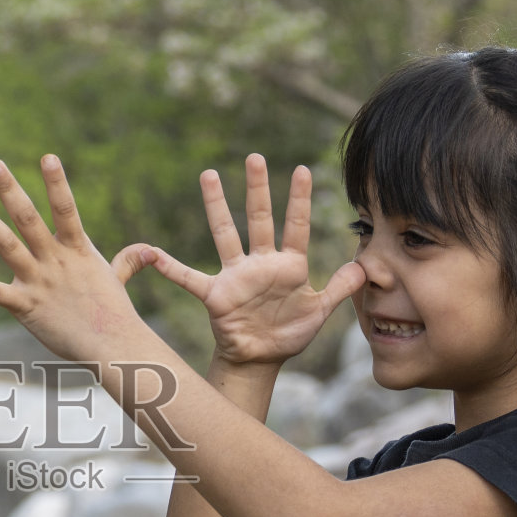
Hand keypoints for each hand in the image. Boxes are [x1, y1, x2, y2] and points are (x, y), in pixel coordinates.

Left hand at [0, 155, 153, 361]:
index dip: (57, 183)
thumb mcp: (117, 281)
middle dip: (10, 189)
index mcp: (77, 250)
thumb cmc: (115, 315)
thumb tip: (150, 250)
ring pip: (7, 245)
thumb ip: (128, 261)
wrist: (112, 347)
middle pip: (28, 218)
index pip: (66, 209)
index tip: (47, 156)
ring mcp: (39, 282)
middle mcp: (55, 261)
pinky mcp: (25, 306)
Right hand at [141, 155, 364, 365]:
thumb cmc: (289, 333)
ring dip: (216, 206)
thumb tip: (364, 267)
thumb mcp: (320, 312)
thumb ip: (341, 289)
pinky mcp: (216, 294)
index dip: (299, 200)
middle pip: (260, 219)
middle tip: (255, 157)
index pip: (296, 226)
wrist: (261, 359)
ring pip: (225, 234)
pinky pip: (189, 277)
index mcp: (289, 265)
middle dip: (258, 189)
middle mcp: (261, 263)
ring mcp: (236, 276)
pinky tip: (152, 252)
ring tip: (209, 175)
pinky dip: (170, 267)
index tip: (303, 169)